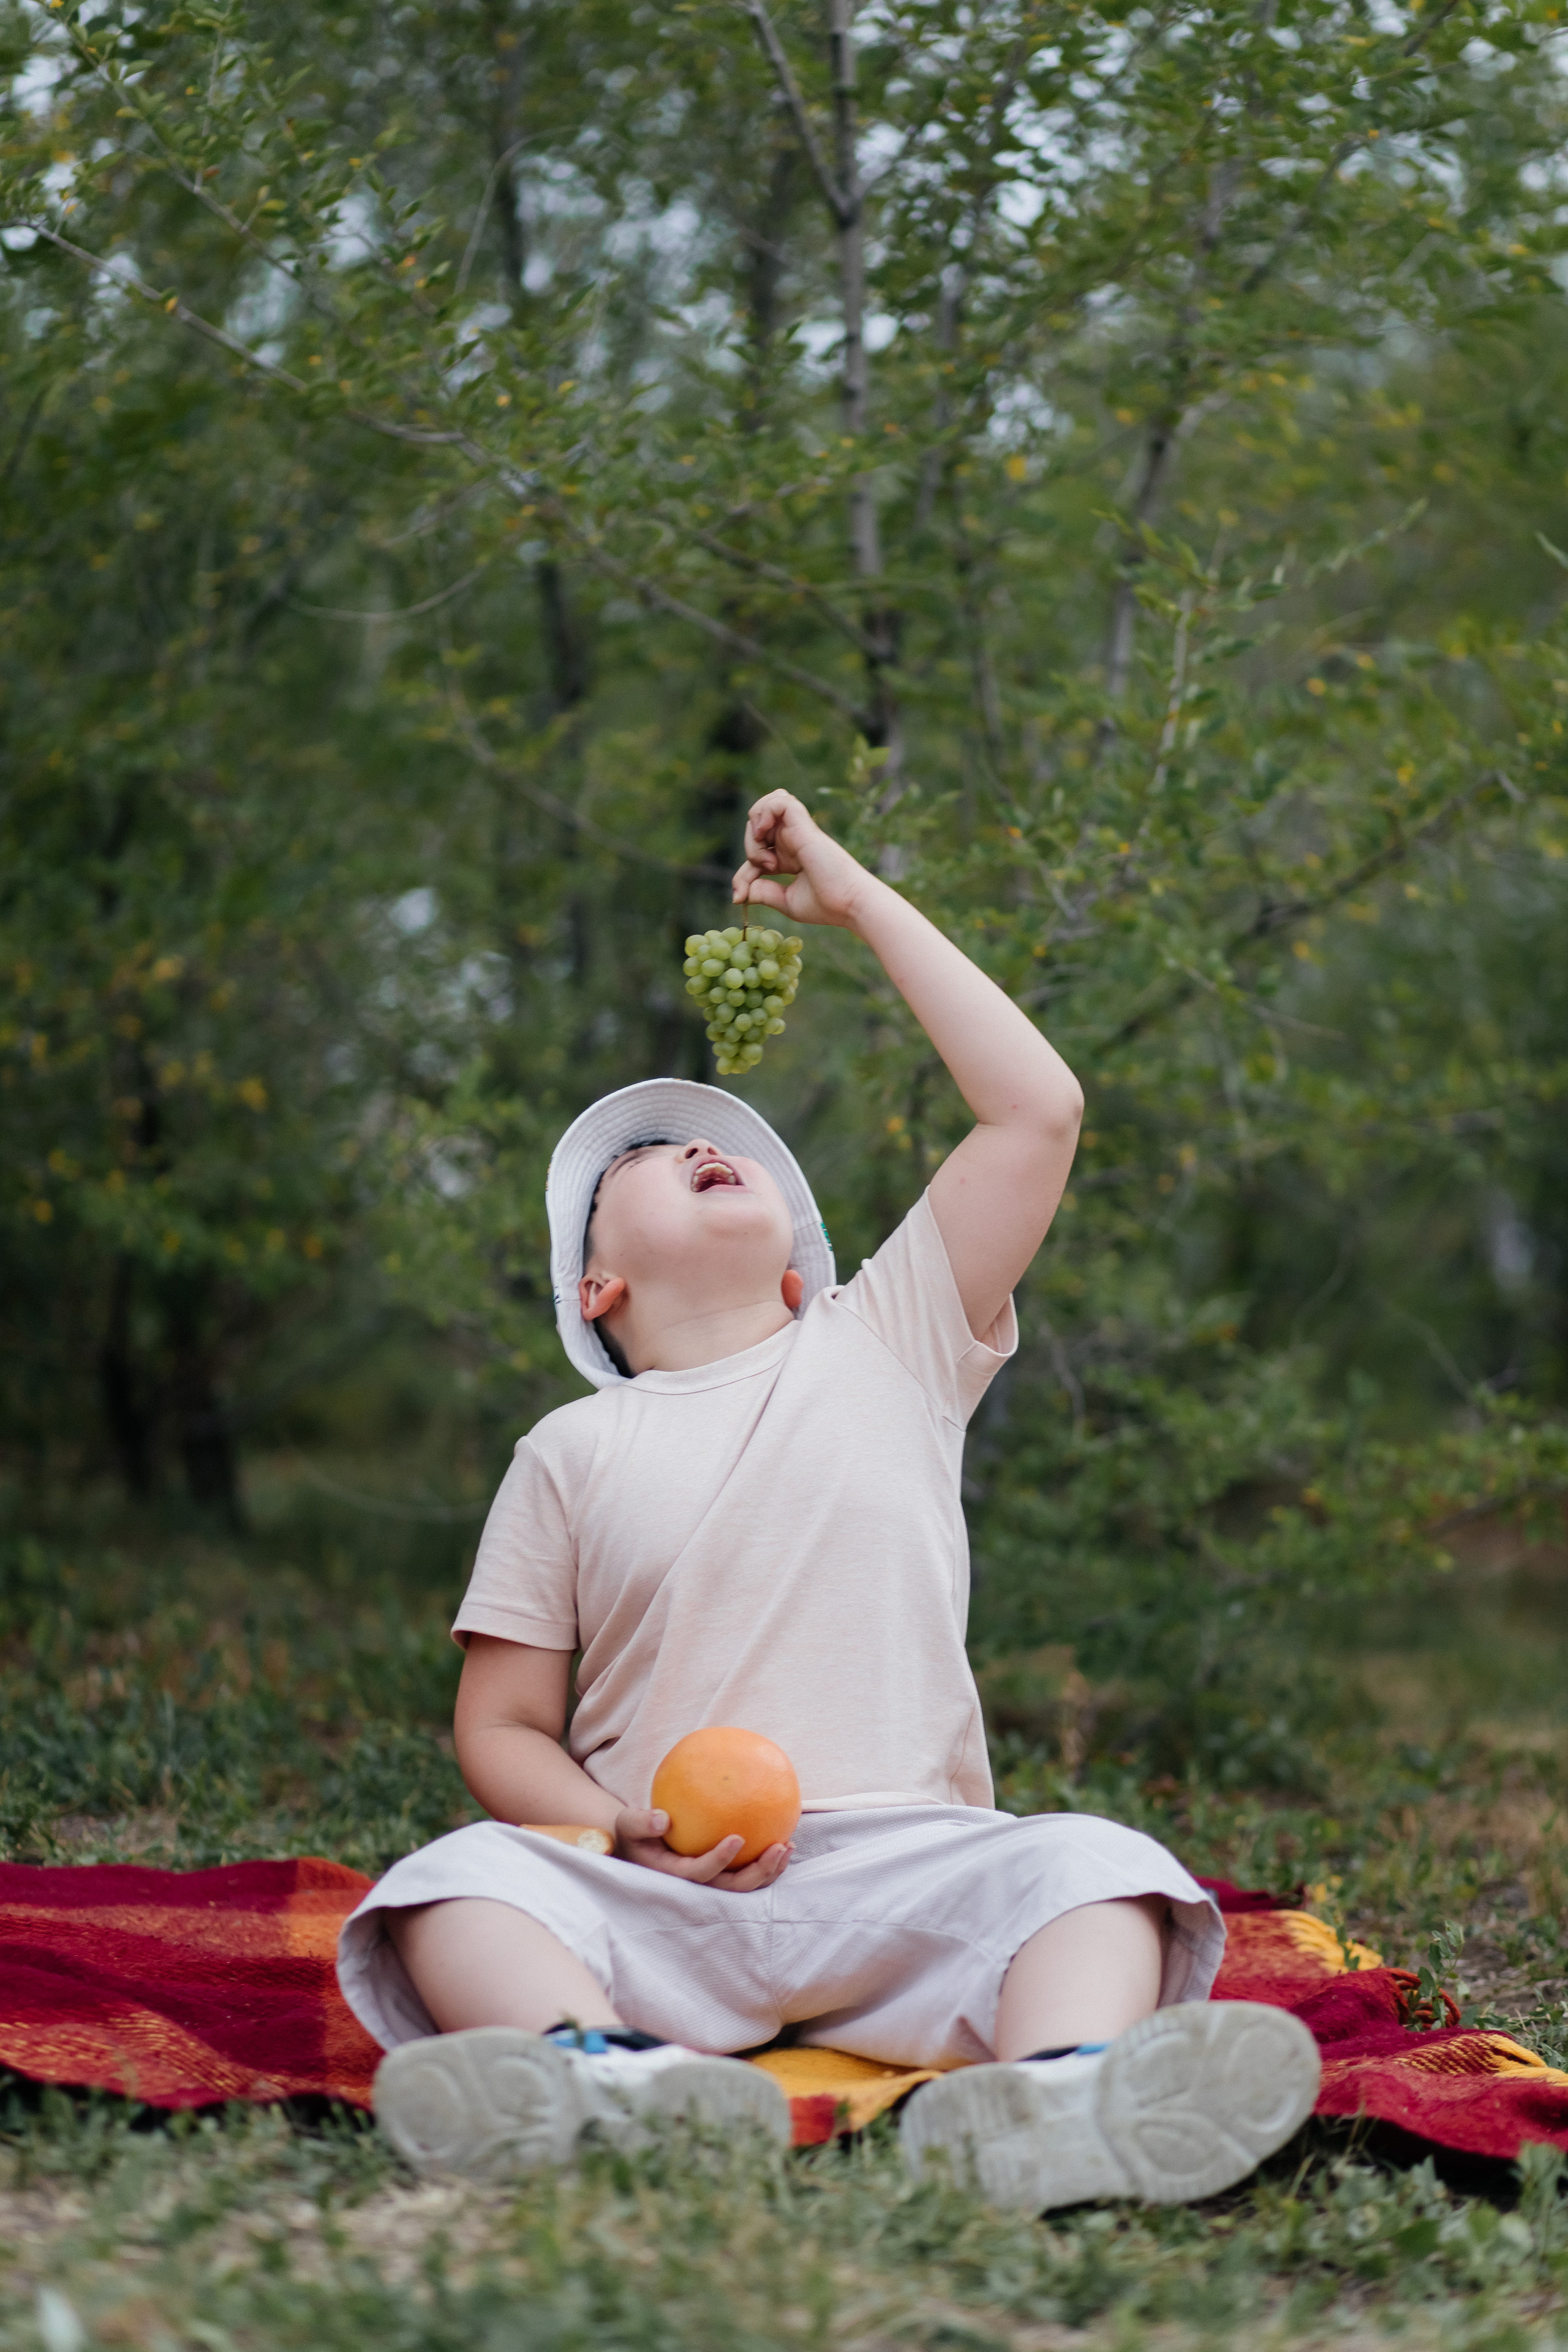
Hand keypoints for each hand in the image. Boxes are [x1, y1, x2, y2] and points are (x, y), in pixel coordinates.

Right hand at [613, 1806, 792, 1892]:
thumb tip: (662, 1819)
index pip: (698, 1873)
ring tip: (788, 1846)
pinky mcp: (719, 1878)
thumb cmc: (633, 1833)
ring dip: (768, 1872)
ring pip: (743, 1887)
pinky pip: (746, 1875)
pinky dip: (766, 1864)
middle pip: (730, 1888)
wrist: (637, 1848)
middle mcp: (694, 1887)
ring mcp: (709, 1885)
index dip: (719, 1860)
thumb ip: (641, 1821)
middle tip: (779, 1847)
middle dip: (757, 1873)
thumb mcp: (627, 1824)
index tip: (738, 1837)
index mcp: (672, 1875)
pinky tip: (783, 1841)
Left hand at [731, 791, 872, 931]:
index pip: (755, 854)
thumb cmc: (827, 905)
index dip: (742, 875)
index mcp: (789, 857)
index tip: (739, 897)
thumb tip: (740, 892)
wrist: (850, 904)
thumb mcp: (786, 901)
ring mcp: (798, 831)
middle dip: (748, 848)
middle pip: (756, 825)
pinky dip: (765, 811)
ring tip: (763, 847)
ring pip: (767, 805)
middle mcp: (792, 840)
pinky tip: (764, 833)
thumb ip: (764, 893)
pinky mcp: (805, 826)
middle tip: (763, 869)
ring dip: (755, 823)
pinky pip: (780, 801)